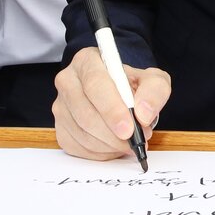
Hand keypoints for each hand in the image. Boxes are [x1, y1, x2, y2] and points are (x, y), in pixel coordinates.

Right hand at [53, 47, 169, 161]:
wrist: (122, 99)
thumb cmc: (133, 87)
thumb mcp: (153, 80)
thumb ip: (155, 91)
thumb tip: (143, 113)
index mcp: (87, 61)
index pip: (95, 84)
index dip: (112, 109)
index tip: (129, 128)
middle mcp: (68, 81)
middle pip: (85, 113)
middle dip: (113, 133)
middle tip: (136, 139)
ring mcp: (61, 107)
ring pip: (82, 133)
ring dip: (110, 144)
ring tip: (129, 141)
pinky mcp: (60, 129)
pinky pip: (79, 148)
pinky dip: (101, 152)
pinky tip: (114, 145)